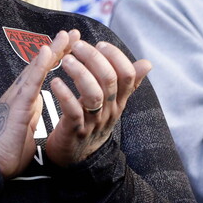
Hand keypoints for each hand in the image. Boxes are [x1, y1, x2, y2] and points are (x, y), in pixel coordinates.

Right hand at [0, 32, 73, 177]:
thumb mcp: (25, 129)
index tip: (69, 46)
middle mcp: (19, 93)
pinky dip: (39, 65)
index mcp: (23, 99)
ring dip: (51, 50)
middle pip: (40, 66)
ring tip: (64, 35)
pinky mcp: (16, 104)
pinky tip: (47, 51)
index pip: (41, 74)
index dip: (55, 59)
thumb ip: (31, 116)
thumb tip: (38, 110)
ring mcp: (16, 96)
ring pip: (36, 68)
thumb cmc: (7, 151)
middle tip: (71, 32)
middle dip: (56, 48)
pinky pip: (30, 82)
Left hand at [45, 36, 151, 166]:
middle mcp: (109, 110)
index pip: (127, 75)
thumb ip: (127, 82)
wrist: (78, 157)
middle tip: (77, 46)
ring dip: (79, 73)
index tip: (100, 44)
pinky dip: (64, 95)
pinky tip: (55, 82)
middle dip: (94, 58)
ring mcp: (93, 121)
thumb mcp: (113, 102)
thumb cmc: (93, 121)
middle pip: (109, 80)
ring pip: (93, 94)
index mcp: (119, 100)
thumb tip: (148, 63)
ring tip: (66, 60)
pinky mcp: (75, 131)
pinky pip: (73, 112)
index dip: (116, 56)